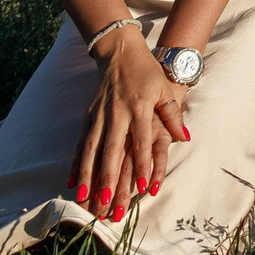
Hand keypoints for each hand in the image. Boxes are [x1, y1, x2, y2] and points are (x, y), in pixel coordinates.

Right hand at [69, 37, 189, 221]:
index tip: (141, 188)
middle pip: (111, 151)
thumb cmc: (147, 72)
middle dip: (107, 178)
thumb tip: (184, 138)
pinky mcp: (88, 115)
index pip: (141, 142)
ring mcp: (99, 115)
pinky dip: (75, 164)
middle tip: (105, 202)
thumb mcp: (164, 90)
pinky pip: (81, 143)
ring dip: (86, 176)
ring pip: (91, 151)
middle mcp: (117, 113)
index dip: (141, 165)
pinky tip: (71, 182)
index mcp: (139, 108)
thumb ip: (173, 115)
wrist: (120, 52)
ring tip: (83, 199)